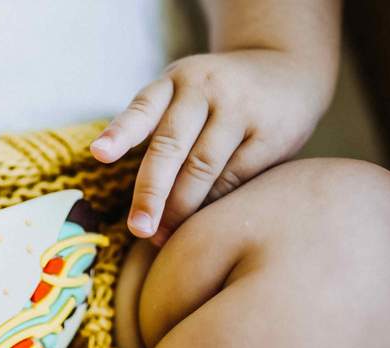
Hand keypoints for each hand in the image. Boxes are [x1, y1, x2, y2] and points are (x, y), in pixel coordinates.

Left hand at [91, 49, 332, 245]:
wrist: (289, 69)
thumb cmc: (218, 100)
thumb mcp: (185, 97)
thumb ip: (160, 134)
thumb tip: (141, 208)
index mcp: (174, 81)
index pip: (143, 107)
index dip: (121, 133)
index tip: (99, 154)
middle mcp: (203, 89)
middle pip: (169, 146)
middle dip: (151, 193)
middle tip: (139, 229)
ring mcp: (239, 108)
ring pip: (202, 168)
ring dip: (181, 207)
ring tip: (163, 237)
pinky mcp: (269, 132)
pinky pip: (234, 178)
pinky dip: (214, 204)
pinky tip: (202, 222)